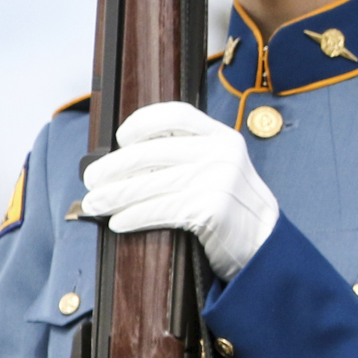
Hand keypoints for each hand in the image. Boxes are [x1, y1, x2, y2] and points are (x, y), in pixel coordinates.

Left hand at [82, 103, 279, 281]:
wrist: (266, 243)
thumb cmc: (233, 207)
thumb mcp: (221, 169)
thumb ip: (189, 157)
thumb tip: (126, 161)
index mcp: (223, 137)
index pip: (175, 114)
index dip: (141, 122)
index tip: (121, 139)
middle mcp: (221, 153)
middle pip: (149, 153)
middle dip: (112, 168)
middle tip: (91, 180)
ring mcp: (218, 180)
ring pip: (148, 185)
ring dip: (113, 196)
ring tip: (95, 204)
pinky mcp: (211, 208)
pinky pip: (158, 210)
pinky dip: (132, 217)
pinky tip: (119, 222)